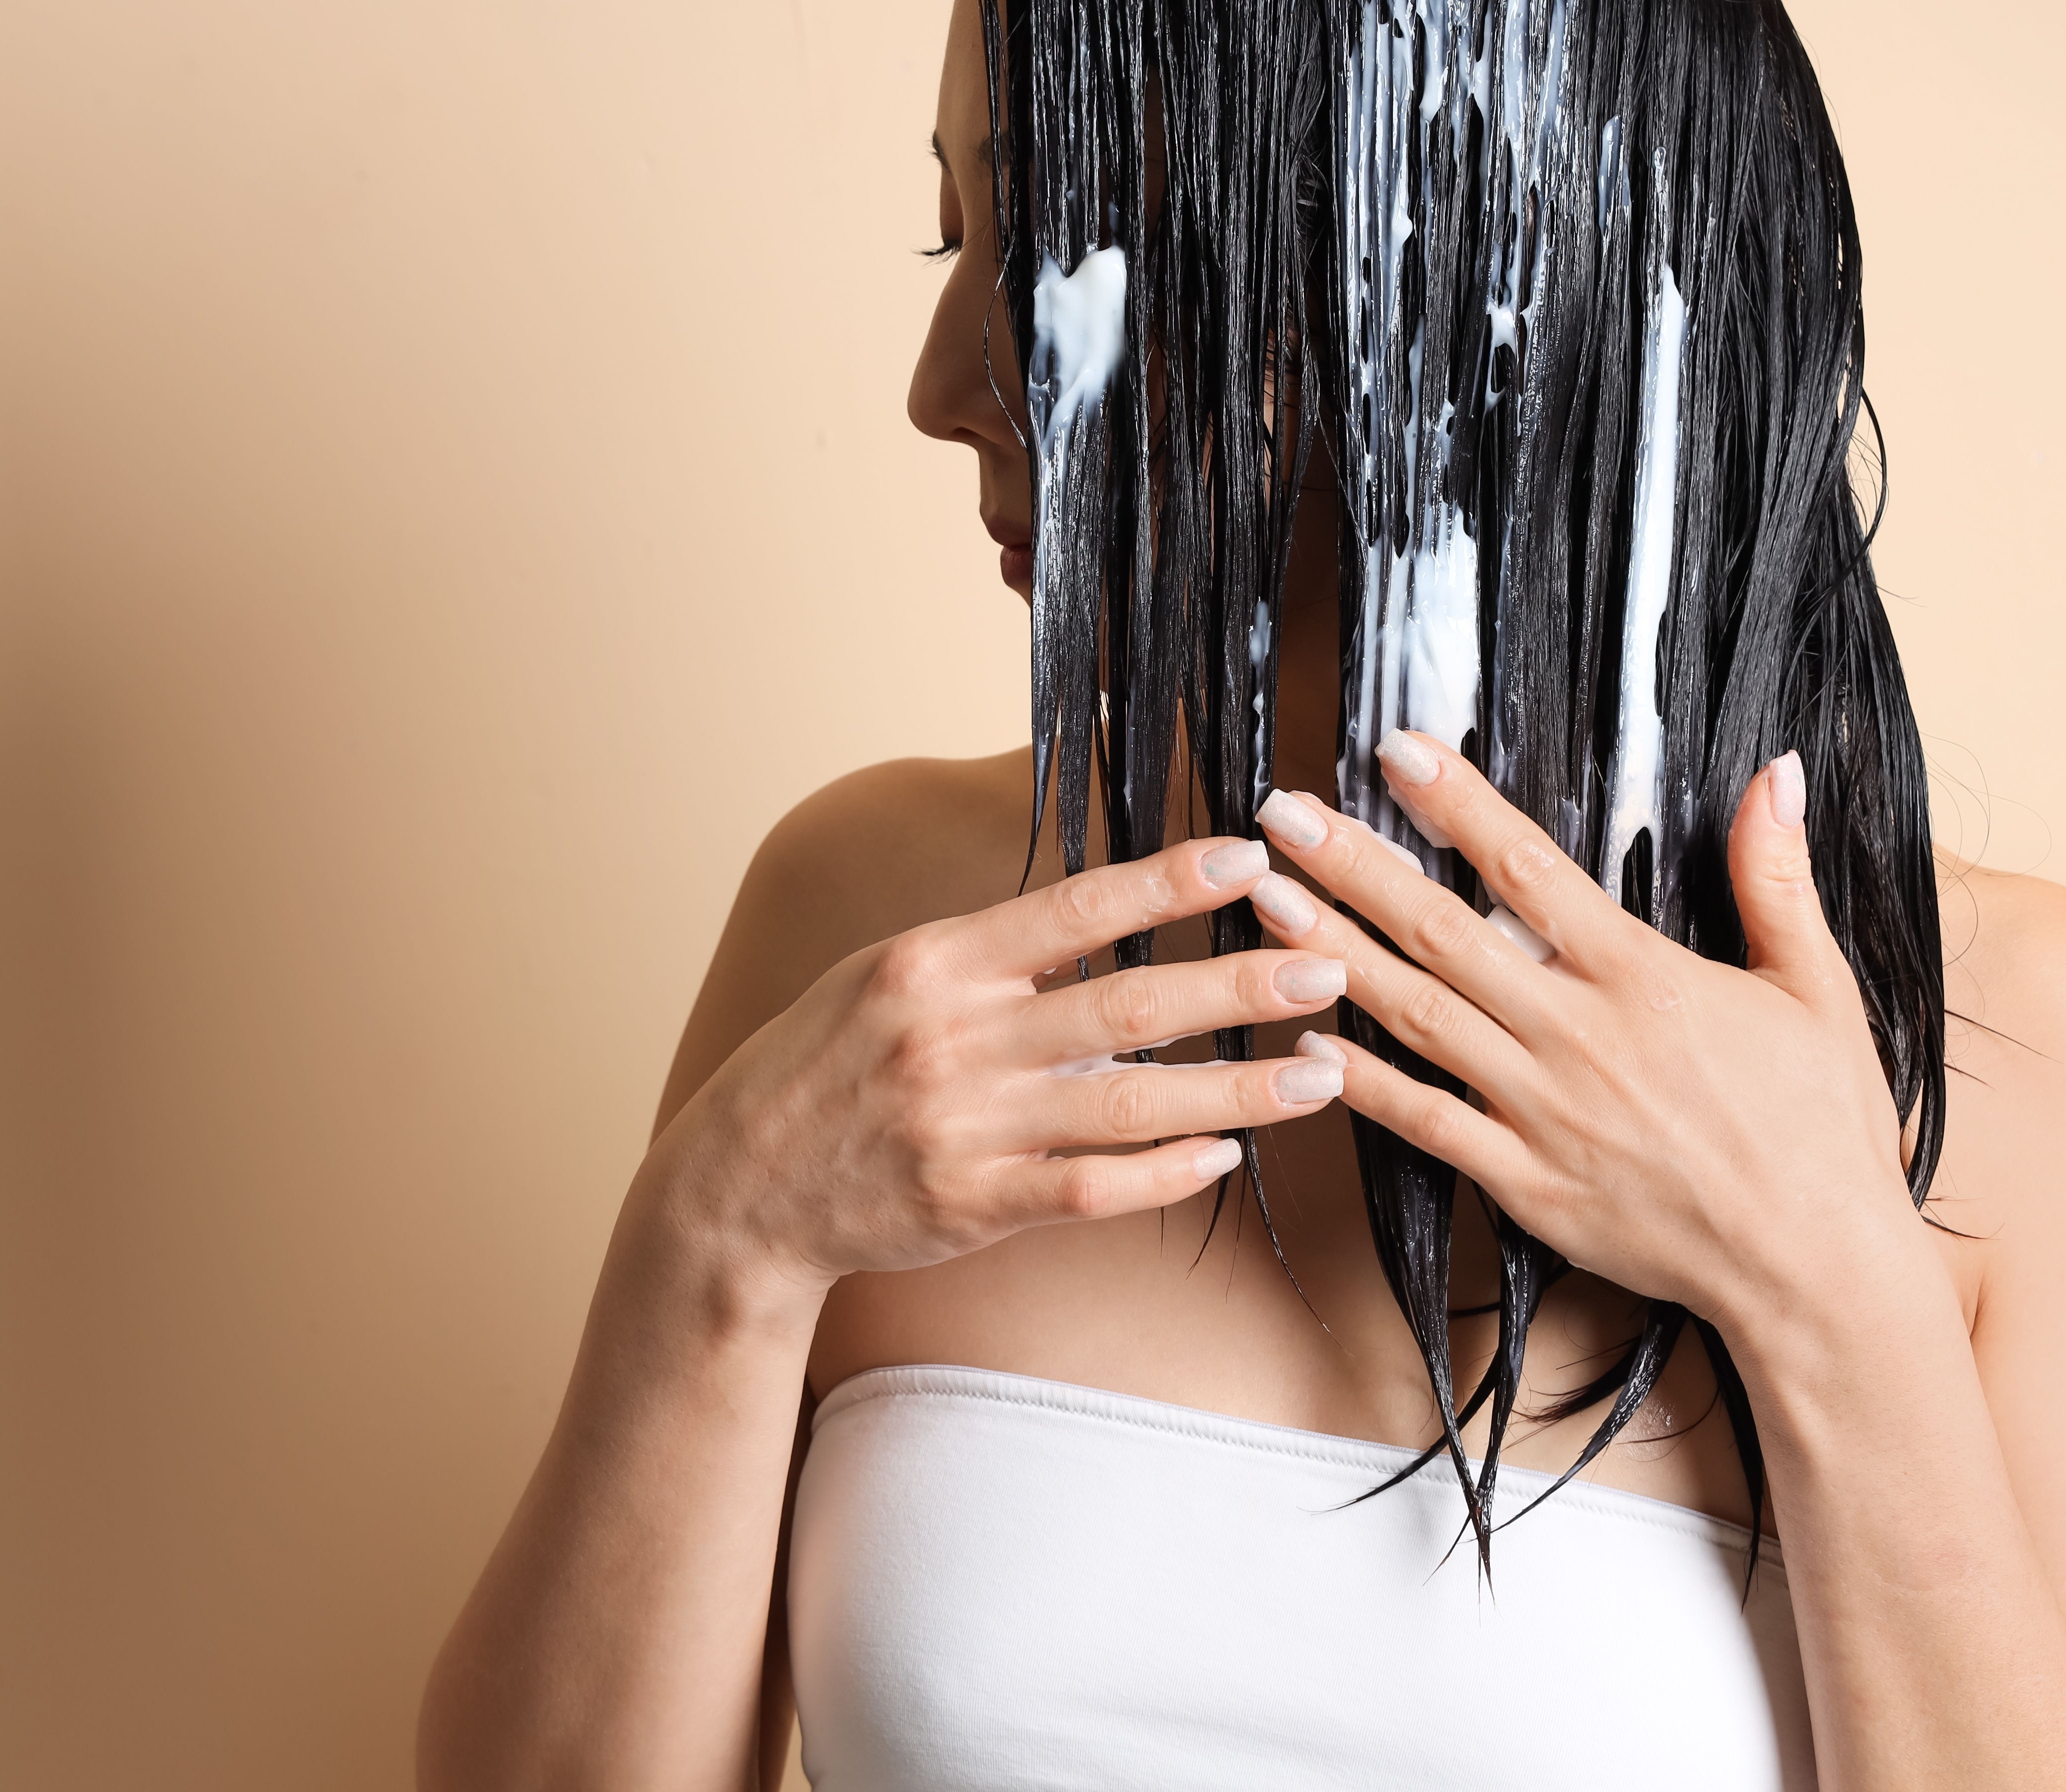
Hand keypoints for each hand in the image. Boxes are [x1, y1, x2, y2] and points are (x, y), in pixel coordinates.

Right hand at [649, 837, 1352, 1303]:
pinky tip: (1225, 1154)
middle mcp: (954, 1040)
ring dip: (1235, 1090)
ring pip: (1128, 1105)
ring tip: (1320, 1073)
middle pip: (1124, 1006)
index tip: (1248, 858)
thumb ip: (991, 955)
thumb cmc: (823, 1068)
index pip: (1072, 908)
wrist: (737, 1188)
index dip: (1166, 882)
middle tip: (1328, 968)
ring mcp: (966, 1128)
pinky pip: (1090, 1190)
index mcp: (934, 964)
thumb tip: (1104, 914)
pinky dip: (1162, 1174)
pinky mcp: (974, 1206)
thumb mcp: (886, 979)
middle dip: (1237, 988)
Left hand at [1245, 734, 1932, 1335]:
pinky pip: (1426, 1124)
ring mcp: (1543, 1114)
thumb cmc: (1823, 1128)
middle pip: (1443, 934)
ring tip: (1263, 900)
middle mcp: (1578, 1038)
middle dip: (1354, 866)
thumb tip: (1775, 770)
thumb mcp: (1818, 988)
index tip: (1395, 749)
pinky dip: (1359, 1083)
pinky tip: (1300, 1040)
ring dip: (1333, 954)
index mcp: (1642, 980)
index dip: (1458, 804)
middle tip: (1280, 812)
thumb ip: (1776, 877)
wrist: (1816, 1268)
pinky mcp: (1527, 1184)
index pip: (1528, 870)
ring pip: (1416, 1018)